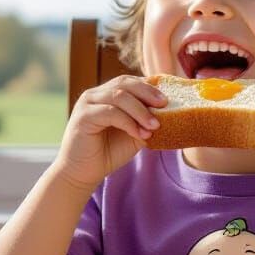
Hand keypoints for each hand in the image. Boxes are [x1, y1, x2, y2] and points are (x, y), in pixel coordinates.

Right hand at [54, 76, 166, 190]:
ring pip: (119, 96)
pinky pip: (110, 113)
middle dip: (147, 92)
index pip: (130, 81)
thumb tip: (171, 112)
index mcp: (107, 94)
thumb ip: (147, 120)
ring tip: (155, 125)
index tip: (169, 98)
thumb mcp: (134, 133)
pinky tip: (140, 134)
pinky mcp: (83, 117)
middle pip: (124, 83)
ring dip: (140, 111)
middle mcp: (95, 94)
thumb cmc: (108, 152)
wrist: (83, 173)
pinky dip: (129, 122)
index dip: (150, 86)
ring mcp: (87, 103)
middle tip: (165, 104)